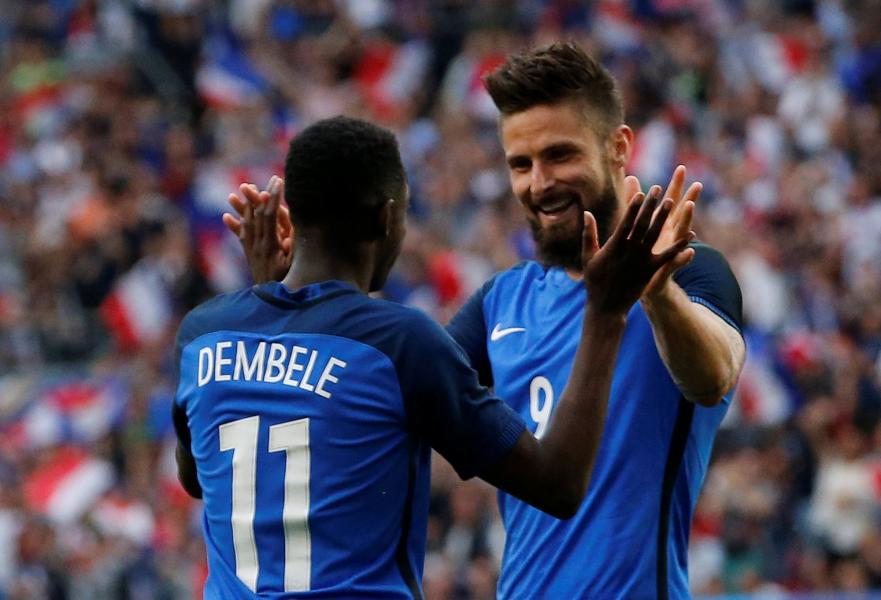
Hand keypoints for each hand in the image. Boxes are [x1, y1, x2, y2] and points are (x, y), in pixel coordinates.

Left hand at [223, 176, 292, 283]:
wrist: (270, 302)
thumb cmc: (289, 284)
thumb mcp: (295, 267)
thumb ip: (293, 251)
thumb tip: (288, 236)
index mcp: (270, 246)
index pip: (270, 216)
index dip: (273, 198)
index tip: (278, 182)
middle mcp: (258, 246)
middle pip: (256, 216)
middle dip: (259, 196)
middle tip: (263, 180)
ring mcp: (252, 250)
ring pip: (246, 224)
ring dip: (243, 206)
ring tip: (239, 191)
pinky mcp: (250, 255)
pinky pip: (241, 237)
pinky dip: (234, 226)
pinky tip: (226, 217)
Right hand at [582, 187, 693, 315]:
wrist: (606, 307)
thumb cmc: (595, 281)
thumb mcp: (588, 257)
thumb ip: (589, 234)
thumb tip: (587, 213)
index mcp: (614, 246)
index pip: (626, 222)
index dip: (633, 206)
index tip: (640, 192)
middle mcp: (629, 251)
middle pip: (642, 224)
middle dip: (650, 205)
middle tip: (657, 188)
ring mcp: (641, 260)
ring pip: (655, 234)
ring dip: (663, 217)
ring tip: (671, 201)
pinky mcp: (650, 270)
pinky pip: (667, 256)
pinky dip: (679, 246)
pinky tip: (690, 235)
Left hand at [623, 166, 700, 298]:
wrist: (635, 284)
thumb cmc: (634, 252)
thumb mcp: (632, 226)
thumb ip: (632, 203)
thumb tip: (630, 178)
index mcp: (660, 223)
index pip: (670, 200)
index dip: (675, 185)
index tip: (681, 168)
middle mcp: (668, 234)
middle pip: (681, 213)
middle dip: (689, 198)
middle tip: (697, 184)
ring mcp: (669, 249)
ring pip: (680, 233)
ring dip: (686, 220)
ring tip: (690, 206)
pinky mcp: (664, 266)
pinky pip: (676, 261)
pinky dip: (683, 257)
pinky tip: (691, 251)